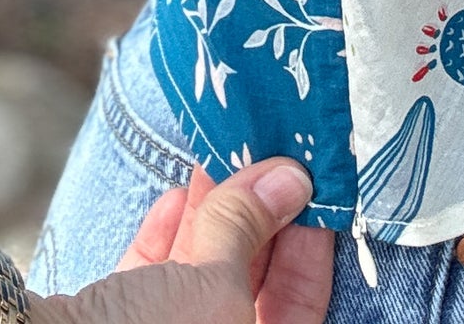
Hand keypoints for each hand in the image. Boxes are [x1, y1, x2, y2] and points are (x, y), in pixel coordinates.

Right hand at [27, 156, 334, 323]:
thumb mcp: (213, 285)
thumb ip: (249, 230)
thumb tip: (290, 180)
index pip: (300, 306)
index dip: (307, 245)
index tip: (308, 185)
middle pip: (250, 288)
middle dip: (256, 220)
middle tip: (264, 158)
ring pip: (200, 280)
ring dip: (212, 218)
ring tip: (220, 159)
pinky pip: (156, 283)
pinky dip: (169, 238)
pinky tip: (177, 193)